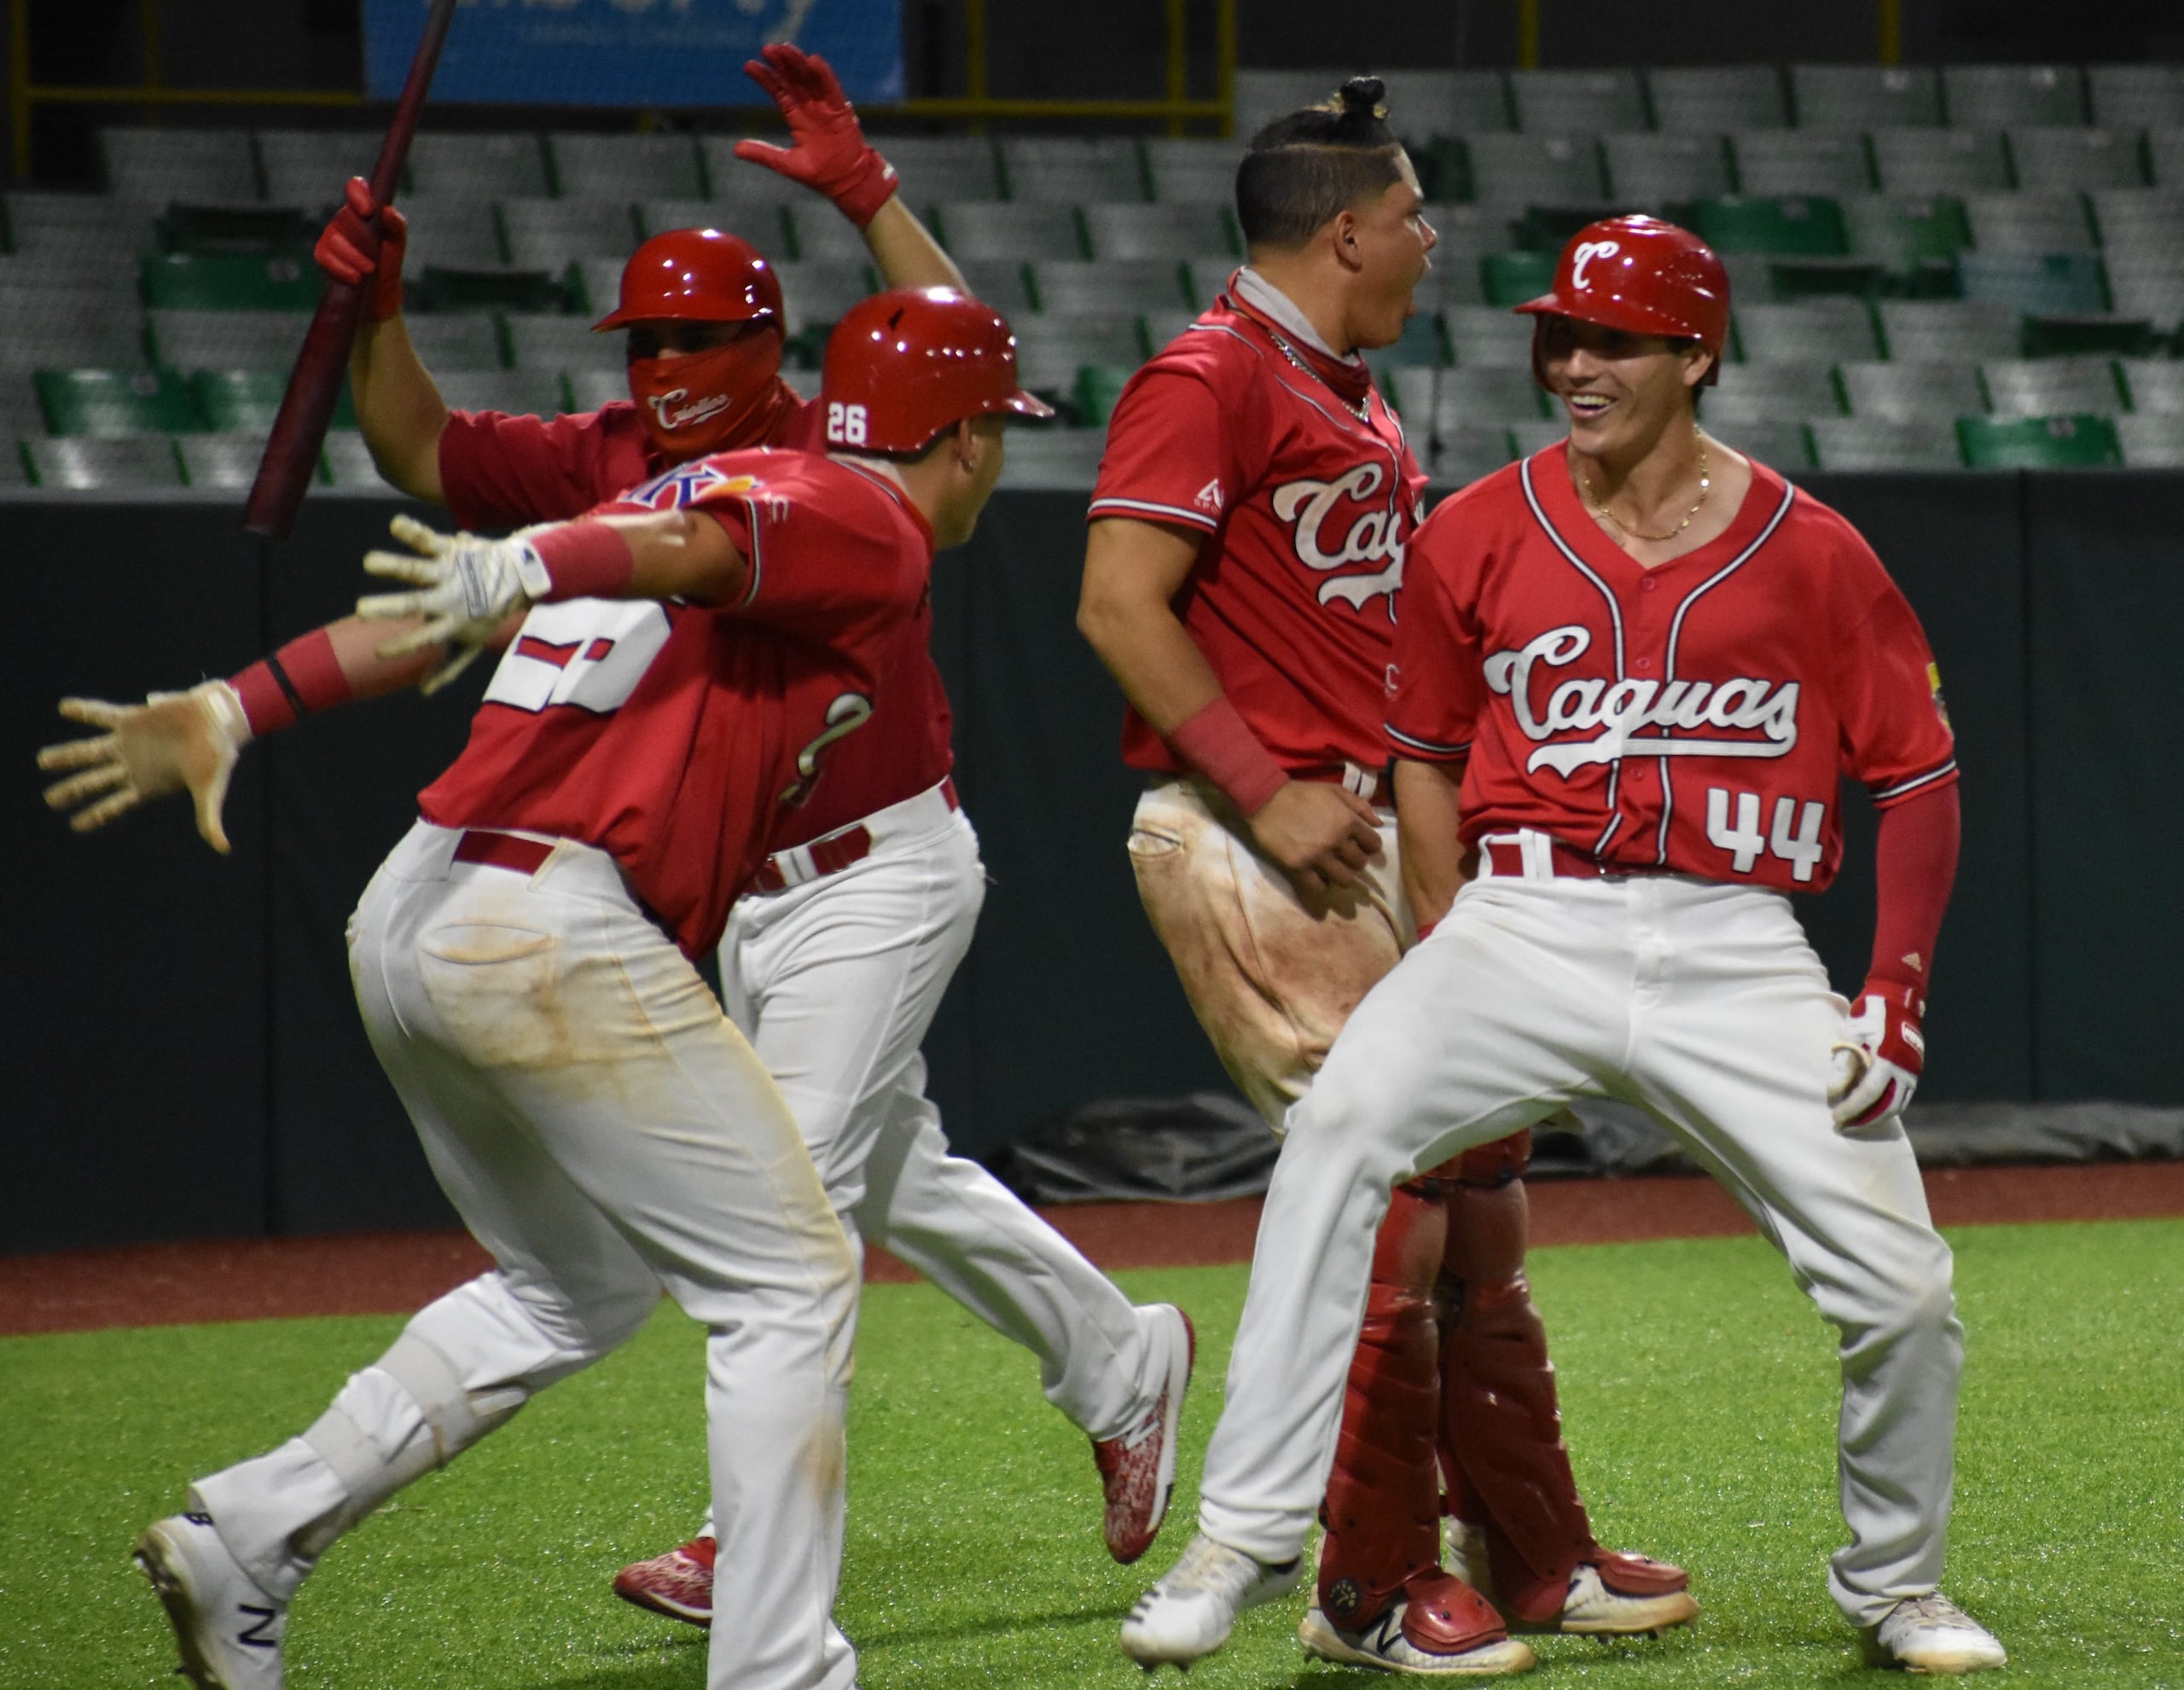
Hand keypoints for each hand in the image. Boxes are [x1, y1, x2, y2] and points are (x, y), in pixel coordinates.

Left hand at [37, 682, 249, 851]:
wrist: (221, 721)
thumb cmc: (218, 757)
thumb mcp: (210, 789)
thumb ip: (209, 818)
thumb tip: (224, 849)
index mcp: (147, 786)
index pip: (115, 806)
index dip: (95, 816)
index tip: (75, 825)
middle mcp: (133, 766)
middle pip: (94, 781)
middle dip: (72, 790)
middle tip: (51, 800)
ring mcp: (129, 743)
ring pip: (89, 751)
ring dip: (66, 756)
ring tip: (43, 761)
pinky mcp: (132, 719)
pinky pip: (102, 715)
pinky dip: (84, 711)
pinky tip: (65, 708)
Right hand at [313, 176, 407, 322]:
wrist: (379, 297)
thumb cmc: (388, 266)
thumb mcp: (397, 247)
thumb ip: (396, 227)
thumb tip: (388, 211)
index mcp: (363, 211)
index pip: (356, 188)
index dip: (358, 194)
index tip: (368, 211)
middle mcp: (344, 220)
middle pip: (345, 217)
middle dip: (362, 241)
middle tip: (374, 261)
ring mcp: (330, 236)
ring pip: (334, 238)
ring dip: (353, 258)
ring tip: (368, 272)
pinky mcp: (322, 256)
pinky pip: (324, 256)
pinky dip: (341, 268)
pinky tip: (354, 279)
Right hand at [356, 514, 545, 690]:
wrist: (520, 576)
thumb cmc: (489, 613)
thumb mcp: (473, 643)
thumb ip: (449, 667)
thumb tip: (424, 690)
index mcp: (454, 622)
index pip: (426, 638)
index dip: (404, 646)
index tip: (379, 652)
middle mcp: (450, 597)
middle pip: (416, 604)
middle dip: (389, 607)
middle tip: (362, 609)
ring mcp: (449, 572)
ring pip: (418, 570)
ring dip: (393, 566)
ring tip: (369, 562)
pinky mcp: (451, 549)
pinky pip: (429, 540)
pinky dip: (413, 532)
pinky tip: (395, 525)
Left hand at [732, 44, 897, 226]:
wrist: (846, 184)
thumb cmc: (820, 174)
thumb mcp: (787, 164)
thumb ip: (763, 154)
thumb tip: (735, 149)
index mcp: (797, 118)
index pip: (779, 92)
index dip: (765, 79)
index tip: (749, 66)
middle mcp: (810, 108)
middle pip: (793, 80)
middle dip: (781, 65)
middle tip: (767, 48)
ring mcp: (826, 108)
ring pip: (810, 79)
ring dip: (798, 64)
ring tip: (785, 49)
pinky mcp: (841, 111)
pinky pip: (832, 89)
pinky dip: (823, 74)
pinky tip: (813, 60)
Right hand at [1245, 780, 1384, 896]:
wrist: (1266, 800)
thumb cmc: (1302, 793)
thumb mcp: (1334, 791)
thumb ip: (1359, 805)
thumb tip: (1378, 824)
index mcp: (1347, 821)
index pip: (1373, 844)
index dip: (1370, 846)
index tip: (1362, 845)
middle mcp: (1336, 841)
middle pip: (1360, 864)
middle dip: (1356, 861)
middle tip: (1345, 856)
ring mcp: (1317, 857)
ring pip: (1344, 879)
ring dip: (1342, 875)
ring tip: (1334, 869)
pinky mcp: (1299, 868)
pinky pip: (1319, 887)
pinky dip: (1322, 885)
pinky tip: (1318, 877)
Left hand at [1829, 982, 1924, 1129]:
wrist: (1896, 1002)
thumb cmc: (1868, 1017)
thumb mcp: (1851, 1036)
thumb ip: (1844, 1065)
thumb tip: (1834, 1092)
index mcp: (1887, 1060)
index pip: (1867, 1094)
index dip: (1851, 1108)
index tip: (1835, 1117)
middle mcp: (1904, 1070)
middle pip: (1885, 1107)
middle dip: (1864, 1120)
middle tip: (1844, 1127)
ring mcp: (1912, 1072)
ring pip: (1896, 1105)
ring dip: (1876, 1118)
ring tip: (1856, 1124)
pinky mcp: (1913, 1072)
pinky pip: (1902, 1098)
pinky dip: (1888, 1108)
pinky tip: (1873, 1112)